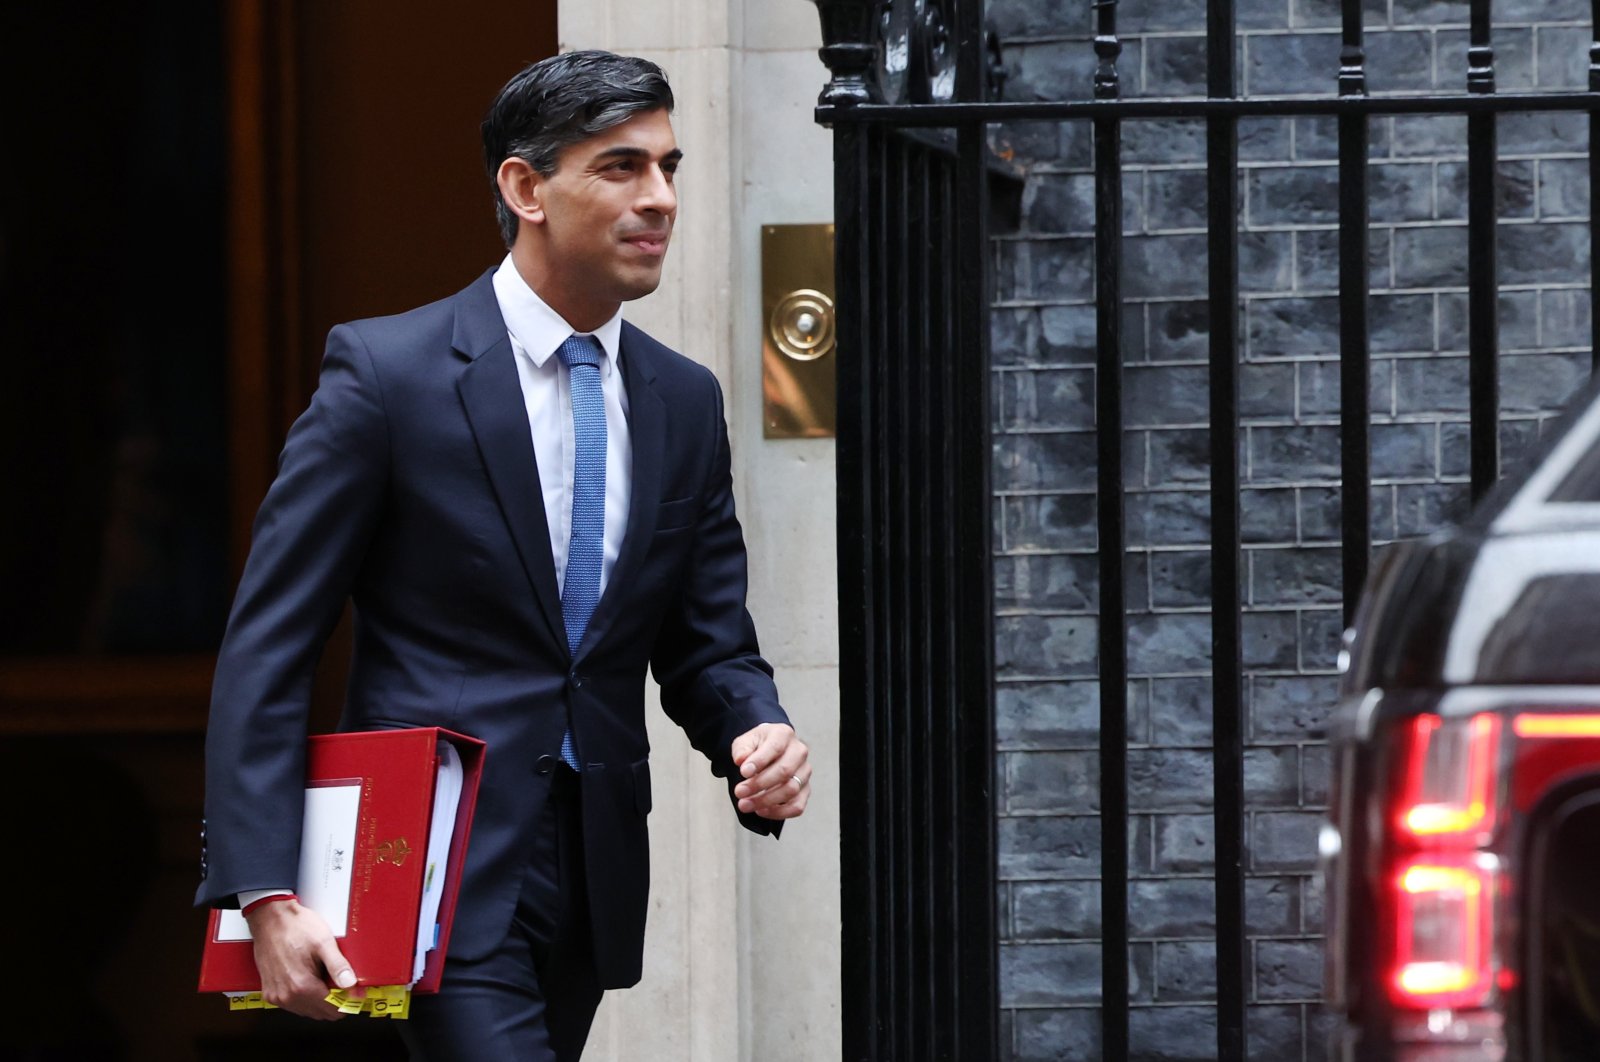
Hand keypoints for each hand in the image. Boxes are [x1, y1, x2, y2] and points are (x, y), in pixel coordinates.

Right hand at [246, 898, 357, 1018]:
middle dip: (334, 1001)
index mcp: (301, 986)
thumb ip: (339, 966)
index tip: (355, 992)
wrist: (270, 919)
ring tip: (324, 977)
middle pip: (320, 1012)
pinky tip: (309, 979)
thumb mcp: (324, 943)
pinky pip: (293, 1005)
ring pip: (307, 1010)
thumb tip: (351, 985)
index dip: (347, 1001)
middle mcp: (287, 996)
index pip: (332, 1009)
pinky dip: (305, 997)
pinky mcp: (270, 992)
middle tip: (341, 982)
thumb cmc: (296, 927)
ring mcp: (277, 996)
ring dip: (319, 1000)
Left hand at [730, 722, 810, 819]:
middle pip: (784, 771)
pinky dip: (780, 812)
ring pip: (791, 790)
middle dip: (760, 784)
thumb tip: (742, 760)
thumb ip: (742, 749)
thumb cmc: (758, 746)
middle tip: (739, 792)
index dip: (759, 761)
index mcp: (784, 734)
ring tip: (745, 804)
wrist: (770, 749)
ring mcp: (804, 772)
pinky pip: (798, 806)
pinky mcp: (805, 790)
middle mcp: (799, 752)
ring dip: (766, 800)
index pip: (775, 748)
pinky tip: (761, 810)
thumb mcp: (746, 741)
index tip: (743, 772)